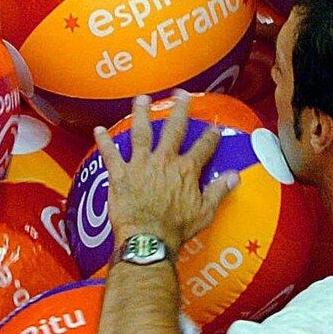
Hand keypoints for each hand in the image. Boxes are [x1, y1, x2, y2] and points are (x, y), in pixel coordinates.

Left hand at [94, 92, 237, 257]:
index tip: (214, 127)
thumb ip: (219, 191)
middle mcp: (164, 160)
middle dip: (179, 110)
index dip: (210, 136)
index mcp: (186, 170)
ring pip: (141, 133)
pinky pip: (110, 153)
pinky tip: (98, 130)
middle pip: (173, 130)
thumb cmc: (176, 228)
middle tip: (181, 95)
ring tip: (142, 99)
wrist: (148, 238)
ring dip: (142, 114)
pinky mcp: (120, 174)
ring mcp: (140, 165)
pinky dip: (104, 141)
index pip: (203, 147)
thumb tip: (234, 176)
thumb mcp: (205, 212)